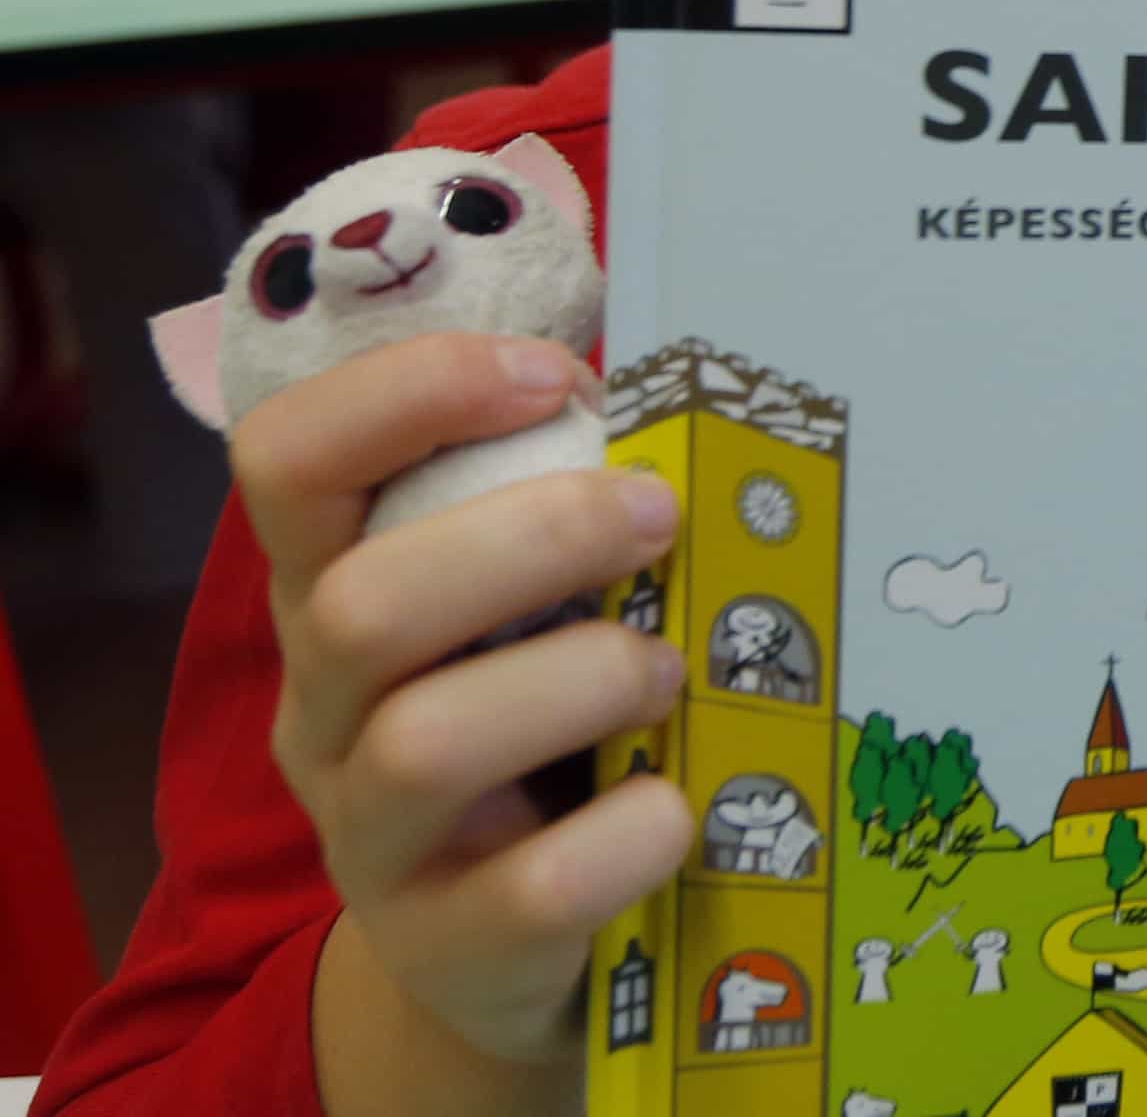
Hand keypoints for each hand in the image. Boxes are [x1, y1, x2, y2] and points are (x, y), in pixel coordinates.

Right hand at [240, 334, 689, 1067]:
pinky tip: (675, 805)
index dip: (405, 396)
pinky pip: (530, 889)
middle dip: (532, 537)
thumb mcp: (523, 607)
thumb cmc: (537, 725)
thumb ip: (559, 504)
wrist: (507, 946)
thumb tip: (679, 396)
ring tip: (666, 671)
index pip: (287, 462)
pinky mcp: (446, 947)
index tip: (550, 379)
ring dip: (581, 680)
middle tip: (657, 519)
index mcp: (335, 592)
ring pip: (426, 744)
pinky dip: (628, 834)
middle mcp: (323, 712)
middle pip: (360, 604)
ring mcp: (371, 839)